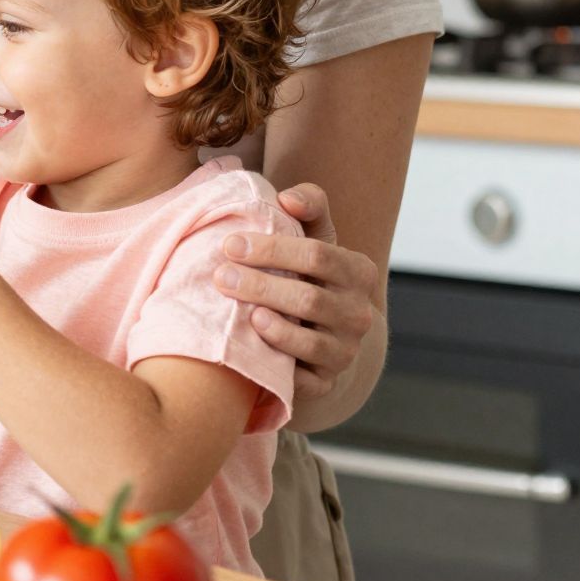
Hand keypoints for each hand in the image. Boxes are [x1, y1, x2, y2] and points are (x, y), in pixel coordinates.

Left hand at [215, 182, 376, 404]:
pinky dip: (278, 363)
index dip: (272, 248)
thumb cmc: (307, 272)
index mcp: (359, 272)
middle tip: (220, 276)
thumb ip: (309, 207)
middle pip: (309, 299)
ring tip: (241, 312)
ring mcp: (345, 351)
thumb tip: (288, 198)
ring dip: (270, 326)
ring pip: (309, 343)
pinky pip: (304, 379)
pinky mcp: (326, 382)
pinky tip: (253, 346)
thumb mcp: (314, 235)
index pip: (318, 255)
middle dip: (260, 285)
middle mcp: (359, 314)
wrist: (318, 329)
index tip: (230, 244)